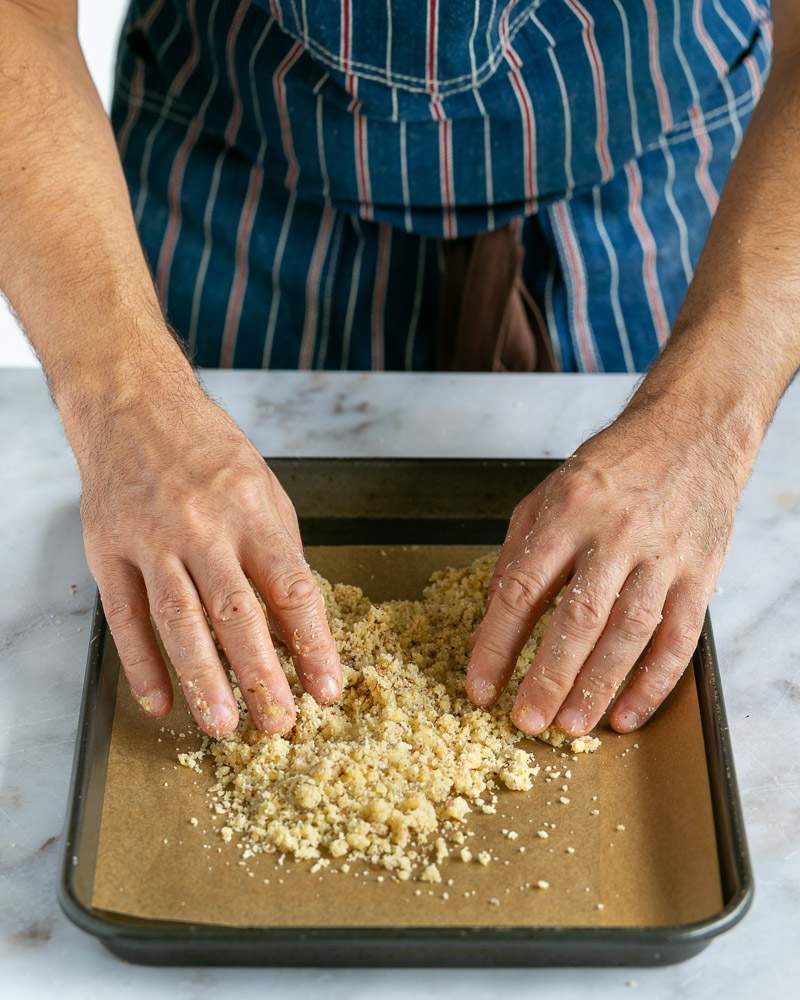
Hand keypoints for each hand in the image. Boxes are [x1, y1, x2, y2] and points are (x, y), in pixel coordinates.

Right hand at [74, 380, 341, 736]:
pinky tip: (160, 701)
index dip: (313, 643)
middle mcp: (203, 527)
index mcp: (251, 512)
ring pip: (179, 621)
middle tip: (278, 725)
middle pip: (236, 613)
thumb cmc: (208, 451)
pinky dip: (141, 664)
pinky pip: (124, 616)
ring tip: (223, 725)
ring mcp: (151, 539)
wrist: (135, 406)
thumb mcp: (263, 487)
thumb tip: (301, 616)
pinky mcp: (108, 550)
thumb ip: (281, 550)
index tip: (327, 687)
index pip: (291, 588)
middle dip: (261, 675)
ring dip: (203, 679)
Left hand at [466, 402, 750, 735]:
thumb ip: (516, 555)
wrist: (691, 434)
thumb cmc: (611, 469)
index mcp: (567, 512)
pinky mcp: (700, 574)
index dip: (497, 643)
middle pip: (578, 618)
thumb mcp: (547, 496)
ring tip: (571, 726)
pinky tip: (629, 712)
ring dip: (598, 687)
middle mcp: (615, 535)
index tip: (480, 686)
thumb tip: (490, 619)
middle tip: (526, 720)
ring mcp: (663, 556)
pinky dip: (654, 682)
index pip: (522, 589)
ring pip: (629, 633)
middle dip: (549, 677)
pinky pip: (679, 638)